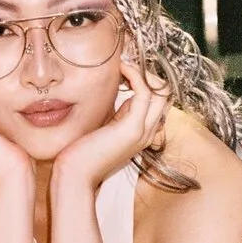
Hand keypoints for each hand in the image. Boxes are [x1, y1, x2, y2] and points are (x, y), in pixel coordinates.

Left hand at [53, 61, 170, 189]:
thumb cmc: (83, 155)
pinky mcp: (132, 128)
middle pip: (165, 95)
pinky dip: (135, 76)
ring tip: (124, 65)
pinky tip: (121, 69)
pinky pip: (145, 92)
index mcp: (142, 134)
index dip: (146, 83)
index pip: (159, 102)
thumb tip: (122, 95)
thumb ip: (118, 115)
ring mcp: (143, 132)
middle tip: (126, 66)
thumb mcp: (105, 130)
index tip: (126, 72)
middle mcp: (148, 133)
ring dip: (144, 73)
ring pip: (162, 92)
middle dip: (148, 75)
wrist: (75, 177)